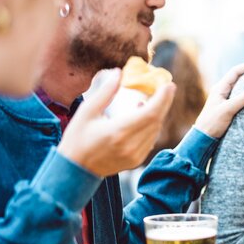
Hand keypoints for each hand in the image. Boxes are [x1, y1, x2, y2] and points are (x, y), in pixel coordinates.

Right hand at [58, 69, 175, 176]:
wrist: (75, 170)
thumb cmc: (77, 139)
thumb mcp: (87, 112)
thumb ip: (105, 92)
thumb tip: (118, 73)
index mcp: (118, 132)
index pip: (150, 113)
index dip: (163, 98)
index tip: (168, 85)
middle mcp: (130, 145)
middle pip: (156, 121)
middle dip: (164, 102)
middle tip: (167, 87)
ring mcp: (135, 156)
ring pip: (155, 131)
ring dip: (158, 114)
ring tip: (152, 100)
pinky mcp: (136, 161)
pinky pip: (150, 140)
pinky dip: (151, 126)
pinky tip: (144, 116)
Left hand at [194, 59, 243, 137]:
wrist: (202, 138)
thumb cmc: (212, 123)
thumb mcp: (228, 109)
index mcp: (220, 88)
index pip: (235, 71)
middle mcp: (221, 91)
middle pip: (237, 76)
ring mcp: (223, 99)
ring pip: (238, 86)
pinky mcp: (226, 108)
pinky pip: (239, 95)